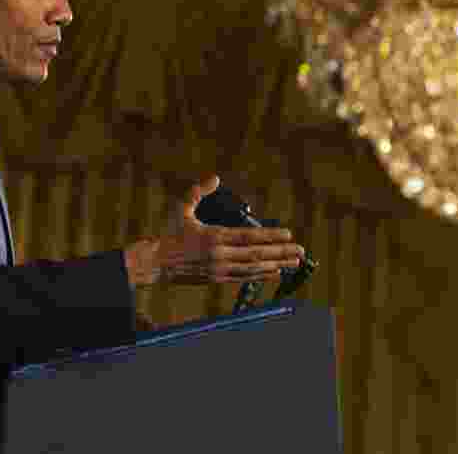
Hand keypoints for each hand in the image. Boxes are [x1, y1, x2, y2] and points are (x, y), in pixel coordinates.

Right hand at [124, 174, 303, 287]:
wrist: (156, 263)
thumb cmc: (170, 233)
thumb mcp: (182, 208)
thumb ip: (199, 192)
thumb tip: (215, 178)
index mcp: (214, 236)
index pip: (248, 236)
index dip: (270, 236)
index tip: (288, 234)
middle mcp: (220, 255)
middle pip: (257, 254)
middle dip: (281, 252)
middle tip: (301, 251)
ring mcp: (220, 269)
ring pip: (254, 268)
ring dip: (276, 265)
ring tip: (294, 263)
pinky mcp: (217, 279)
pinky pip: (244, 278)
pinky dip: (261, 275)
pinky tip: (275, 272)